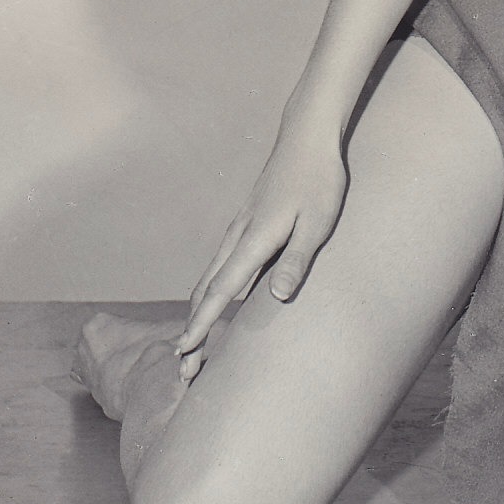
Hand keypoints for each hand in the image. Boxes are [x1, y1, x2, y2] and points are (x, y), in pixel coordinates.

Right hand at [174, 125, 348, 376]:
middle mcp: (239, 235)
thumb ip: (297, 260)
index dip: (203, 322)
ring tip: (195, 342)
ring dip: (201, 309)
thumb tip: (277, 298)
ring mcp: (240, 227)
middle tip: (184, 367)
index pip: (223, 289)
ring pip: (211, 275)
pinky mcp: (246, 222)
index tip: (184, 350)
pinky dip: (212, 289)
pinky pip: (222, 262)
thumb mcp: (318, 222)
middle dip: (194, 326)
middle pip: (207, 288)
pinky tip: (219, 301)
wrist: (307, 137)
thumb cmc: (319, 180)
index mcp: (255, 238)